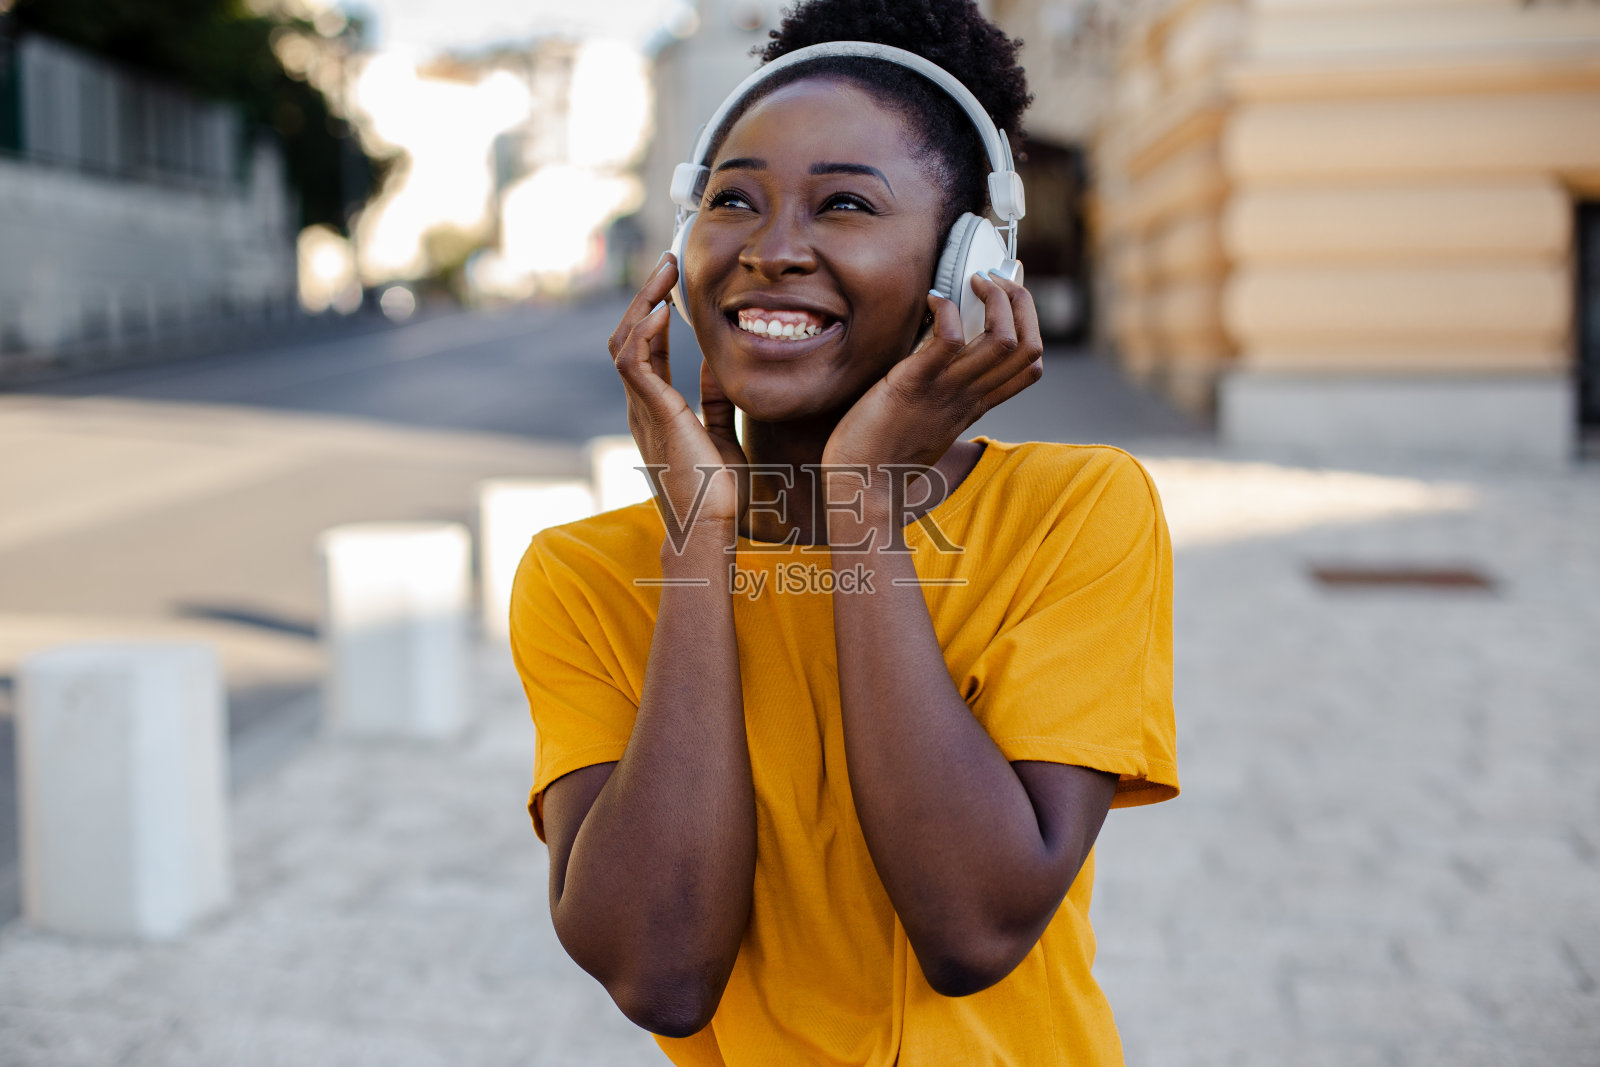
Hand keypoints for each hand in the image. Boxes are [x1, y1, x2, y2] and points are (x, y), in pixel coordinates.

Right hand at [608, 254, 744, 529]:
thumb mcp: (721, 435)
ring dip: (644, 303)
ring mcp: (642, 410)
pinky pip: (634, 362)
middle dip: (646, 297)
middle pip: (629, 338)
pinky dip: (645, 332)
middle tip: (667, 264)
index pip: (647, 351)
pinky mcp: (652, 414)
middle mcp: (641, 407)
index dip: (657, 315)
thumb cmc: (717, 493)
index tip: (675, 284)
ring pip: (625, 342)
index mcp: (656, 411)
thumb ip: (715, 401)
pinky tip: (663, 309)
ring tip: (663, 272)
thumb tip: (718, 366)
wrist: (711, 528)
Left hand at [821, 271, 1042, 476]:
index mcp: (975, 406)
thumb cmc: (885, 456)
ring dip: (994, 298)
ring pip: (1001, 339)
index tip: (1008, 301)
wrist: (860, 486)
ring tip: (971, 281)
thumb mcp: (928, 424)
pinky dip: (947, 310)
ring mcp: (945, 391)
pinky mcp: (912, 385)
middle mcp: (969, 397)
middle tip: (994, 279)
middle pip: (1027, 346)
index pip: (1030, 366)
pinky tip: (932, 300)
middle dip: (1021, 302)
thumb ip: (942, 396)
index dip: (1030, 325)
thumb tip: (935, 362)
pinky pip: (949, 340)